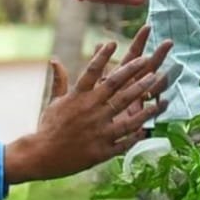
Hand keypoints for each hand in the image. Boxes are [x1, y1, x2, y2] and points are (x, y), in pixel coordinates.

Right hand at [3, 25, 171, 184]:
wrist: (39, 157)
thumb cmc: (48, 127)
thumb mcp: (55, 102)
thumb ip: (60, 80)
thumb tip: (54, 59)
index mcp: (78, 97)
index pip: (92, 72)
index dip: (102, 56)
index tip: (113, 42)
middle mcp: (90, 110)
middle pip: (115, 88)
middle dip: (134, 73)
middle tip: (149, 60)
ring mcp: (97, 130)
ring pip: (126, 114)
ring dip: (144, 104)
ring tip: (160, 95)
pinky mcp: (101, 150)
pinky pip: (123, 142)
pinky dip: (136, 135)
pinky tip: (149, 128)